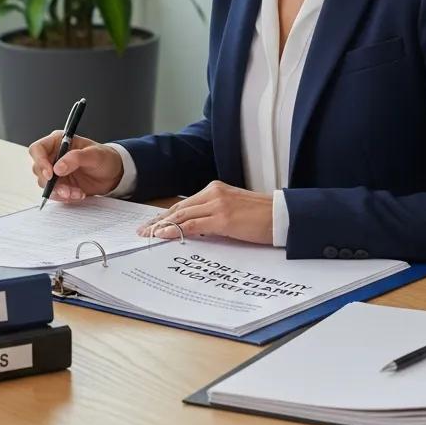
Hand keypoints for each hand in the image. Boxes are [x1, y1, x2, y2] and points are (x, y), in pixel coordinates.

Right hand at [28, 131, 123, 202]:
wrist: (113, 174)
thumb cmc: (105, 158)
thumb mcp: (95, 154)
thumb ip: (76, 158)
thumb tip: (58, 167)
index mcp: (58, 142)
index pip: (38, 149)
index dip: (40, 161)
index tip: (50, 174)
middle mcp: (54, 156)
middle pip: (38, 169)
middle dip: (52, 183)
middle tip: (66, 189)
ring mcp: (56, 172)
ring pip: (46, 185)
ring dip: (60, 192)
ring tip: (77, 192)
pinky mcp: (60, 185)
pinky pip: (55, 193)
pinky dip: (65, 197)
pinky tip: (78, 194)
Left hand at [136, 181, 273, 244]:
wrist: (282, 215)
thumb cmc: (261, 216)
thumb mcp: (233, 210)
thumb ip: (213, 214)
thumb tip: (195, 228)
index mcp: (215, 189)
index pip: (185, 203)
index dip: (166, 214)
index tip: (153, 223)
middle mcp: (214, 193)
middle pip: (179, 208)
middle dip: (159, 220)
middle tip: (143, 230)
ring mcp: (218, 204)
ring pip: (182, 215)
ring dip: (163, 226)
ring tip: (149, 235)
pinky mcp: (223, 218)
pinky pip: (193, 225)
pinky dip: (176, 230)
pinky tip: (164, 235)